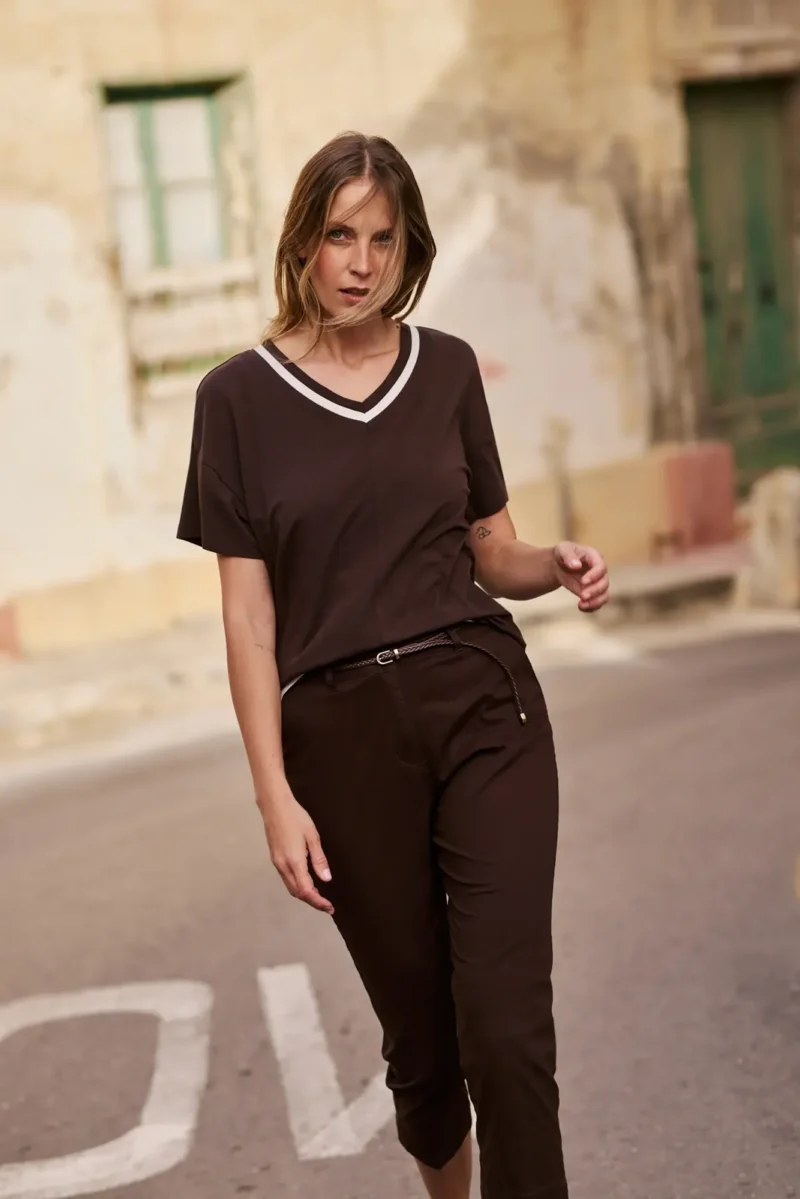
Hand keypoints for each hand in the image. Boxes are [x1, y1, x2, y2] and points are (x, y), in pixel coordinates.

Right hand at [261, 790, 333, 914]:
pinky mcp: (274, 858)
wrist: (274, 805)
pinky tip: (307, 882)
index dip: (318, 902)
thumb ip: (319, 859)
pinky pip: (286, 878)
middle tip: (327, 904)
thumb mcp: (312, 836)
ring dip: (304, 895)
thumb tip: (326, 879)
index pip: (306, 891)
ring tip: (319, 896)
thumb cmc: (296, 817)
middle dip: (312, 901)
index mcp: (294, 862)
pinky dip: (297, 885)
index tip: (329, 907)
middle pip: (297, 892)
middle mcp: (283, 866)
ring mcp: (277, 863)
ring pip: (290, 887)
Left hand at [553, 542, 609, 612]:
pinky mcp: (594, 592)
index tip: (582, 582)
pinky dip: (592, 607)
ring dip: (595, 602)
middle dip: (595, 590)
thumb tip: (576, 566)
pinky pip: (598, 602)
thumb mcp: (562, 550)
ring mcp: (598, 582)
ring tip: (581, 605)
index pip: (601, 567)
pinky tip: (581, 608)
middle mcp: (600, 570)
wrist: (560, 564)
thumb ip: (568, 556)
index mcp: (594, 556)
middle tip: (582, 596)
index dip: (594, 575)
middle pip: (605, 582)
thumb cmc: (563, 554)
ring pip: (605, 594)